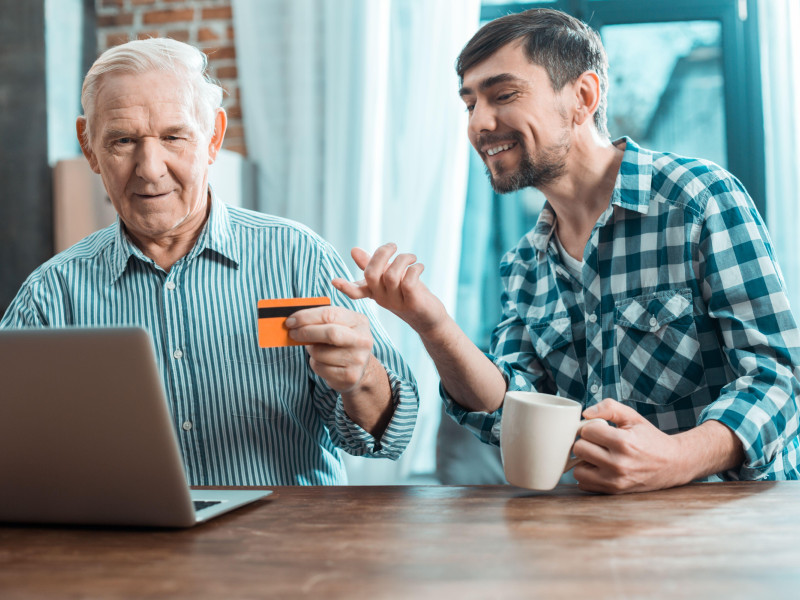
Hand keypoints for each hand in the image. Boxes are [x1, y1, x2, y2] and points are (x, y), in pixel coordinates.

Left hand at [285, 306, 373, 392]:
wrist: (360, 369)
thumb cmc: (342, 343)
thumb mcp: (338, 326)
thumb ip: (321, 319)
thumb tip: (294, 320)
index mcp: (359, 321)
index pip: (330, 314)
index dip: (307, 316)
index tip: (291, 320)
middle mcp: (362, 340)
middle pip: (330, 333)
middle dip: (306, 332)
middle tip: (292, 333)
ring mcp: (358, 359)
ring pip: (320, 353)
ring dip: (311, 351)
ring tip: (316, 349)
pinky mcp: (350, 376)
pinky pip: (320, 367)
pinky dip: (315, 364)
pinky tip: (323, 362)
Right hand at [332, 243, 447, 334]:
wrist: (430, 318)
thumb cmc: (409, 295)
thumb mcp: (389, 279)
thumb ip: (372, 265)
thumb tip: (353, 250)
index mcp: (374, 292)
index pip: (355, 291)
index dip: (345, 286)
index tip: (335, 281)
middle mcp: (381, 298)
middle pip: (371, 274)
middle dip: (381, 254)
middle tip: (393, 246)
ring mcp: (396, 302)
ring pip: (391, 275)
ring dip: (402, 259)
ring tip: (411, 257)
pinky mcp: (413, 302)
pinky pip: (409, 282)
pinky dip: (414, 269)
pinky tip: (420, 266)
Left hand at [570, 398, 687, 493]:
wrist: (672, 464)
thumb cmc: (649, 438)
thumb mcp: (632, 417)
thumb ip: (609, 407)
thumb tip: (585, 414)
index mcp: (623, 443)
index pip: (586, 431)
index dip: (591, 427)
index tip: (601, 429)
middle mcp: (618, 464)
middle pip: (579, 449)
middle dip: (586, 442)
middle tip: (599, 442)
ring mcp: (615, 481)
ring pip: (577, 469)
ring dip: (584, 461)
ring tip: (599, 455)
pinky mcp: (613, 492)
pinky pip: (584, 484)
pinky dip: (588, 475)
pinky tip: (600, 468)